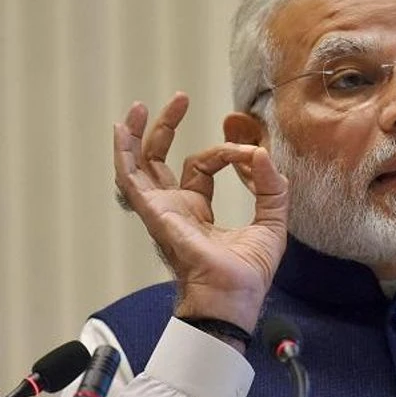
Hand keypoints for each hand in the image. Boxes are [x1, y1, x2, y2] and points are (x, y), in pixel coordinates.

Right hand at [113, 93, 288, 335]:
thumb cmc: (249, 273)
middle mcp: (175, 208)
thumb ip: (272, 188)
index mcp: (198, 210)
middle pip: (163, 160)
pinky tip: (122, 131)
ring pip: (141, 166)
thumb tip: (263, 154)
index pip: (204, 168)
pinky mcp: (157, 214)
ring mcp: (162, 210)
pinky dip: (125, 155)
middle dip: (168, 128)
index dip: (229, 154)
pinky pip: (132, 180)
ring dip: (139, 134)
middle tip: (179, 98)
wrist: (234, 298)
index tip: (252, 155)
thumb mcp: (272, 222)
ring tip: (140, 106)